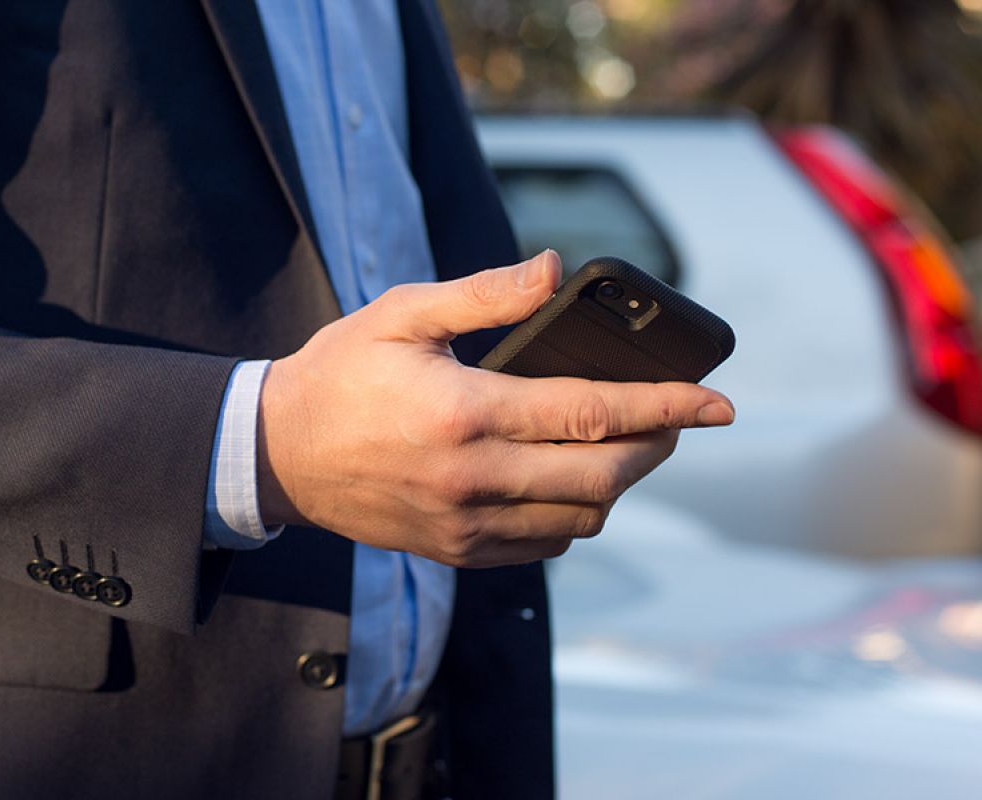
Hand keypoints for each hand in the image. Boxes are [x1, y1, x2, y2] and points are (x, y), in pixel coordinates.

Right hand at [257, 250, 734, 566]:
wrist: (276, 454)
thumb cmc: (340, 373)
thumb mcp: (402, 313)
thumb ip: (483, 294)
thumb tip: (554, 270)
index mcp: (465, 412)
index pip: (593, 412)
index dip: (667, 405)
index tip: (719, 402)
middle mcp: (471, 479)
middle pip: (604, 476)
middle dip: (656, 447)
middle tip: (673, 420)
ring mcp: (464, 525)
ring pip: (581, 518)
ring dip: (619, 483)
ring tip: (621, 446)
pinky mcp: (454, 551)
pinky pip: (544, 546)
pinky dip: (575, 516)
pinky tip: (568, 482)